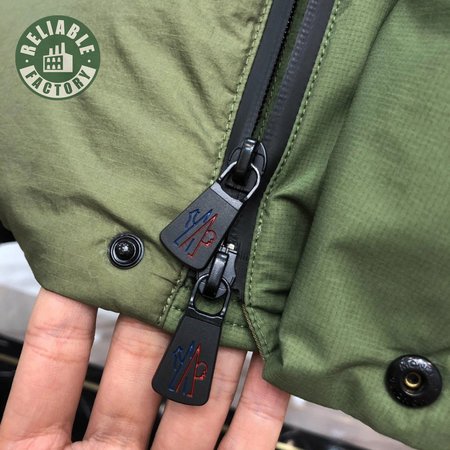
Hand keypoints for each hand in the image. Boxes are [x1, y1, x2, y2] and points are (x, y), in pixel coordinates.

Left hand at [0, 288, 289, 448]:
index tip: (93, 265)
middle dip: (161, 320)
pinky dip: (260, 410)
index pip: (57, 366)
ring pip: (195, 402)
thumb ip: (25, 417)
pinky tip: (274, 369)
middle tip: (183, 268)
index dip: (72, 315)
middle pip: (138, 371)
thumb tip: (39, 324)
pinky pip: (242, 447)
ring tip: (234, 302)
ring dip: (217, 354)